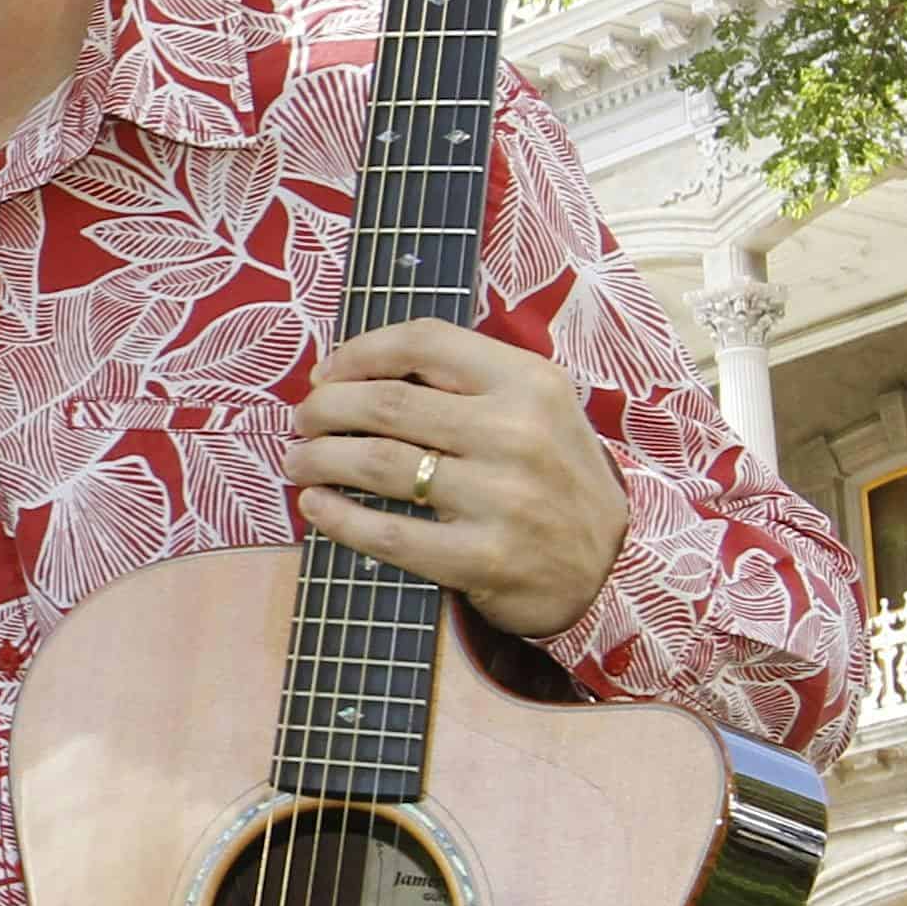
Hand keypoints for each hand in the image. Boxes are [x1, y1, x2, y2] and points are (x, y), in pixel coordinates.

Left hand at [290, 318, 629, 638]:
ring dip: (319, 459)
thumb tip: (353, 368)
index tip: (325, 374)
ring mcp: (503, 497)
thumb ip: (465, 382)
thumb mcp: (534, 408)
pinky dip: (338, 518)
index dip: (358, 352)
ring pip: (379, 463)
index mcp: (530, 382)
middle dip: (325, 409)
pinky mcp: (484, 557)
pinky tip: (316, 505)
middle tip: (303, 421)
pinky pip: (388, 534)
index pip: (424, 341)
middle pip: (387, 404)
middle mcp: (518, 433)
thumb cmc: (551, 475)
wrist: (608, 564)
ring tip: (298, 460)